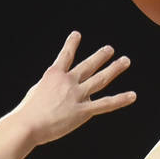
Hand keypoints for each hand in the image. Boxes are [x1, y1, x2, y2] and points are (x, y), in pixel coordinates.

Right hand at [14, 32, 135, 144]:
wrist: (29, 124)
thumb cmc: (27, 112)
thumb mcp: (35, 93)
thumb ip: (47, 88)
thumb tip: (54, 90)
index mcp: (53, 75)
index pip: (65, 56)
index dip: (71, 44)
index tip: (76, 34)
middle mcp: (68, 81)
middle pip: (88, 65)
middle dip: (100, 56)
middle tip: (110, 49)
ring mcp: (77, 95)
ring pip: (101, 79)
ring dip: (114, 68)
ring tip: (125, 60)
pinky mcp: (83, 111)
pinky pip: (105, 104)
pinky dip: (120, 99)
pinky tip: (132, 95)